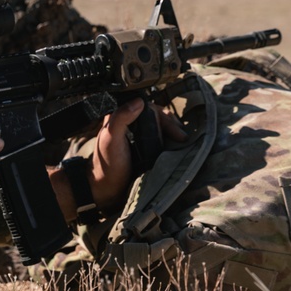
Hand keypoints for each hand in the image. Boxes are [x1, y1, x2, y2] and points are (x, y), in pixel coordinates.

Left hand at [52, 98, 185, 221]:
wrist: (107, 189)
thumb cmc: (107, 164)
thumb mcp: (111, 138)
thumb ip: (121, 118)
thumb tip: (139, 101)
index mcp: (121, 117)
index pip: (149, 109)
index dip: (164, 118)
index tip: (175, 132)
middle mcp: (131, 124)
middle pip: (158, 118)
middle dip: (172, 126)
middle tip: (183, 139)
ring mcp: (138, 137)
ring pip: (161, 129)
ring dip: (173, 134)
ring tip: (183, 143)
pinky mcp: (144, 149)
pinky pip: (160, 141)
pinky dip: (170, 143)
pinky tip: (177, 148)